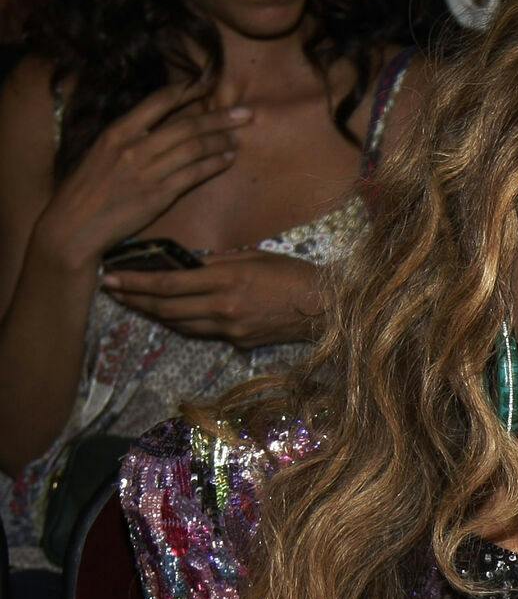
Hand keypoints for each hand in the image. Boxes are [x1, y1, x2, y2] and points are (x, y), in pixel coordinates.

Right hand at [34, 81, 246, 270]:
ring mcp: (146, 171)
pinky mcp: (158, 195)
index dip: (187, 91)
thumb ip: (130, 139)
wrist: (74, 224)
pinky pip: (193, 175)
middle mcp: (133, 147)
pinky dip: (214, 165)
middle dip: (219, 117)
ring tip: (237, 138)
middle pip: (185, 125)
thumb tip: (157, 127)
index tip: (209, 84)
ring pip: (193, 148)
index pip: (158, 102)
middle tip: (245, 113)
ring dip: (220, 141)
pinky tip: (227, 159)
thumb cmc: (89, 189)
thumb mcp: (102, 153)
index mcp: (117, 131)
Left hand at [103, 250, 326, 348]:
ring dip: (153, 314)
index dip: (135, 283)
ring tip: (132, 302)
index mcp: (225, 281)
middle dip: (134, 300)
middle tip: (110, 291)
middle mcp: (223, 308)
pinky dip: (180, 323)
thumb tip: (187, 266)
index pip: (168, 284)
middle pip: (166, 308)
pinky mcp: (240, 342)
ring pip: (180, 324)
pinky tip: (167, 315)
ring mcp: (231, 329)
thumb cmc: (292, 273)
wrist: (325, 308)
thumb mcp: (252, 256)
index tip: (111, 277)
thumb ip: (216, 263)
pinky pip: (202, 332)